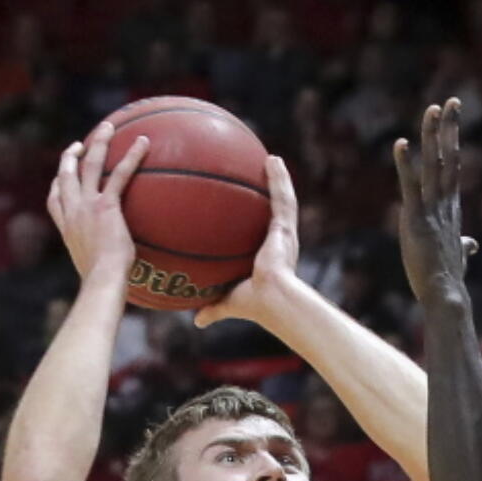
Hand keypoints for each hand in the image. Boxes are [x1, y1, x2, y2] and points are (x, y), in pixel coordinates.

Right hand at [48, 121, 148, 283]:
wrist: (102, 282)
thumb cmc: (101, 286)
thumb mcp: (94, 273)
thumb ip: (99, 265)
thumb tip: (112, 279)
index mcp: (67, 229)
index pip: (55, 201)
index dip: (58, 185)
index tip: (62, 176)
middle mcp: (72, 212)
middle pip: (66, 176)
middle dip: (71, 156)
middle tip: (79, 145)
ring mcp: (87, 206)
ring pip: (90, 165)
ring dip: (98, 143)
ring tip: (107, 126)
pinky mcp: (106, 206)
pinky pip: (121, 174)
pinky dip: (131, 156)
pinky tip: (143, 142)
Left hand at [194, 155, 296, 327]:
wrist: (273, 301)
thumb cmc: (254, 305)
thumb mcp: (228, 301)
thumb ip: (213, 307)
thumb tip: (195, 320)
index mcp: (269, 257)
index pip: (264, 235)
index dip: (261, 223)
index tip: (252, 211)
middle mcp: (280, 243)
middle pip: (276, 213)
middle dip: (272, 194)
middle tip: (263, 176)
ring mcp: (285, 234)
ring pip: (283, 200)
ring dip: (279, 179)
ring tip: (271, 160)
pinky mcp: (286, 228)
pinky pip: (283, 198)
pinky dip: (279, 179)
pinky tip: (272, 160)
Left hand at [394, 100, 471, 305]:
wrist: (446, 294)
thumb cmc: (450, 278)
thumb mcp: (457, 256)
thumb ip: (464, 246)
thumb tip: (471, 246)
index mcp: (452, 208)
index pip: (454, 166)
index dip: (453, 140)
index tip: (453, 117)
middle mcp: (445, 204)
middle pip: (449, 158)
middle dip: (449, 129)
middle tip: (451, 101)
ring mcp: (432, 210)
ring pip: (433, 166)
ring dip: (433, 137)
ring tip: (432, 110)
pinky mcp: (415, 219)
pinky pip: (410, 186)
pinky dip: (405, 164)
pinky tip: (400, 143)